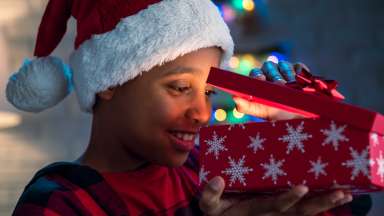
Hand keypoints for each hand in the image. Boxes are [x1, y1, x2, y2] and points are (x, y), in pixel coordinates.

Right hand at [199, 176, 352, 215]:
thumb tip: (217, 179)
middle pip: (300, 212)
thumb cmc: (218, 211)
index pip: (274, 205)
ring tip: (345, 194)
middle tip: (340, 193)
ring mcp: (280, 215)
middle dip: (320, 204)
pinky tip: (338, 194)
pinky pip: (306, 211)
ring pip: (306, 213)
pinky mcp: (285, 213)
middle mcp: (271, 215)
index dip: (288, 198)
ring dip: (326, 204)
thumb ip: (209, 195)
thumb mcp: (209, 206)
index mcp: (254, 210)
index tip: (302, 187)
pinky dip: (321, 204)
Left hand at [233, 61, 307, 120]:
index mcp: (259, 82)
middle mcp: (271, 74)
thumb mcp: (262, 112)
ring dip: (287, 75)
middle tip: (281, 86)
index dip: (258, 75)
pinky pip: (298, 66)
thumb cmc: (279, 115)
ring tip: (291, 87)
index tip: (262, 80)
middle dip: (274, 76)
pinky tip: (300, 83)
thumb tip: (234, 98)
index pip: (255, 72)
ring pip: (283, 64)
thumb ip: (246, 106)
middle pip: (268, 65)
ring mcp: (285, 71)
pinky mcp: (299, 70)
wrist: (301, 118)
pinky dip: (299, 73)